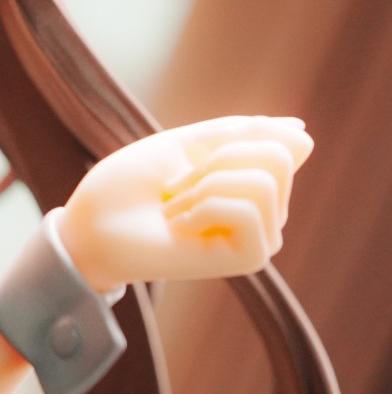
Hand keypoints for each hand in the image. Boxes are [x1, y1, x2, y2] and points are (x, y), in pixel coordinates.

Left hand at [58, 115, 312, 293]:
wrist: (90, 225)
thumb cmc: (128, 186)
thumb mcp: (186, 144)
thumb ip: (243, 136)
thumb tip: (304, 135)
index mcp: (253, 182)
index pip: (283, 142)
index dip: (235, 136)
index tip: (191, 159)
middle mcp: (266, 212)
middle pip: (278, 156)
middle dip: (216, 159)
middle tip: (177, 187)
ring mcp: (261, 236)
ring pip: (265, 181)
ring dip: (204, 185)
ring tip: (175, 208)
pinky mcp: (251, 258)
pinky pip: (248, 209)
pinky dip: (204, 206)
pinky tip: (179, 227)